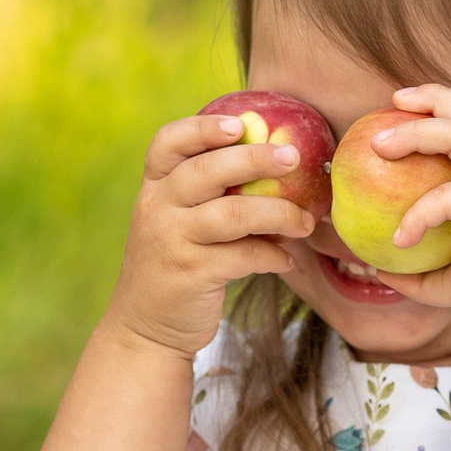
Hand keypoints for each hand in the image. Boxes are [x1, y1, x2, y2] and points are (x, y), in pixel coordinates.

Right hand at [107, 113, 316, 356]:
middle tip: (293, 158)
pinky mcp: (192, 275)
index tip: (237, 124)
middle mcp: (157, 208)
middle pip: (205, 171)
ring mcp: (172, 242)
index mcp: (155, 188)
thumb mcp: (175, 222)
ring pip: (232, 214)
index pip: (167, 143)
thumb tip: (277, 169)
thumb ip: (208, 195)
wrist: (144, 326)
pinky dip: (272, 255)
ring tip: (305, 220)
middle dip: (254, 159)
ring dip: (278, 213)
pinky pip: (243, 256)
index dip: (202, 129)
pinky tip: (288, 259)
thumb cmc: (174, 263)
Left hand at [370, 85, 450, 337]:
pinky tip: (400, 240)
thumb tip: (380, 269)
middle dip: (431, 97)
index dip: (445, 103)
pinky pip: (446, 196)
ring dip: (416, 133)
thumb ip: (421, 268)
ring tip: (379, 147)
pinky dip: (417, 215)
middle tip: (392, 102)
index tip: (405, 105)